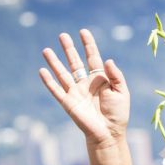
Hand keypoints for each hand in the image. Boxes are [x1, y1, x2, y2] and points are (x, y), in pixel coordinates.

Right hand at [39, 30, 129, 147]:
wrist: (109, 133)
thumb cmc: (118, 114)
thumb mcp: (121, 92)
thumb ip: (115, 76)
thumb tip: (108, 60)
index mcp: (100, 79)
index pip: (92, 58)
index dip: (88, 45)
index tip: (83, 32)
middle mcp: (85, 84)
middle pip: (75, 62)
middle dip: (69, 49)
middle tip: (62, 35)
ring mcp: (76, 93)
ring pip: (63, 73)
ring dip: (54, 62)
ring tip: (46, 50)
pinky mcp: (68, 103)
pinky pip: (56, 90)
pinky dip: (49, 81)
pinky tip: (42, 71)